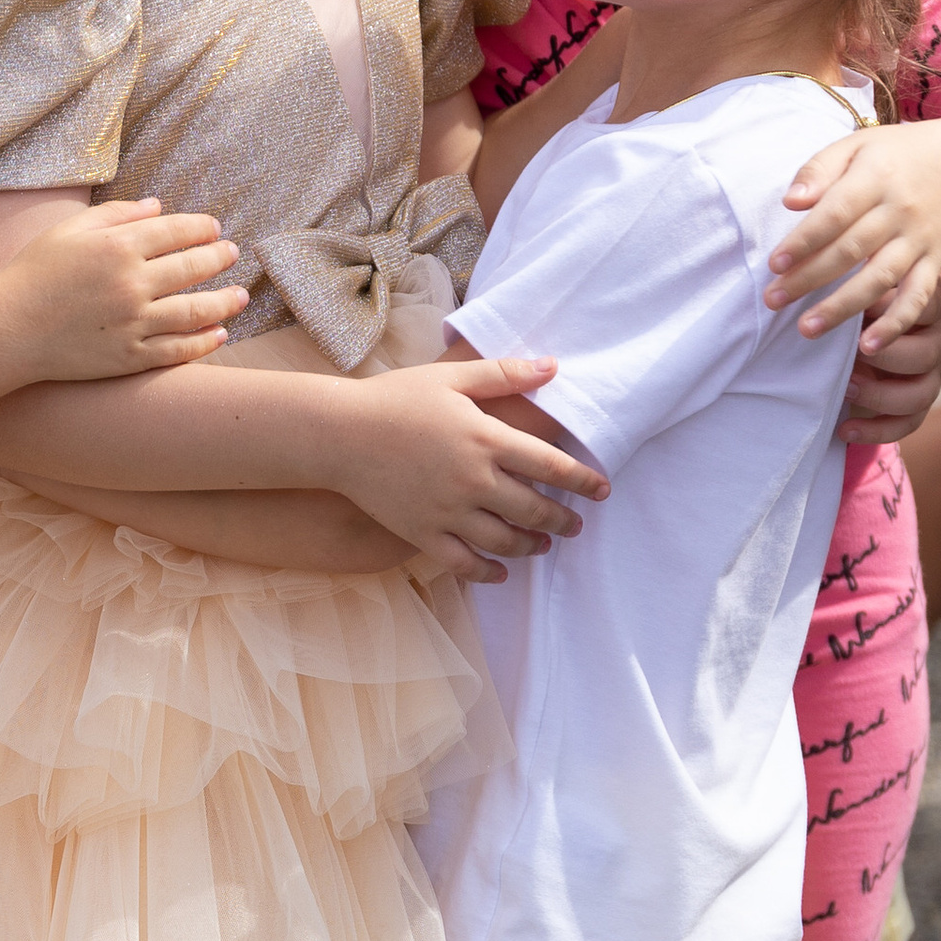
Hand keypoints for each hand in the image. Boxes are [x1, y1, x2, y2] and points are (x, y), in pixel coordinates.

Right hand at [0, 197, 247, 384]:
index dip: (201, 228)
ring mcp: (133, 323)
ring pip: (194, 312)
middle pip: (192, 268)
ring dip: (224, 302)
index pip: (175, 231)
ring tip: (240, 296)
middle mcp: (131, 284)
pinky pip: (177, 350)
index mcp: (117, 247)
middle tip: (232, 254)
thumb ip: (116, 215)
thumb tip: (157, 206)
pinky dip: (203, 342)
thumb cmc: (33, 273)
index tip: (214, 229)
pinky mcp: (129, 357)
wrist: (8, 328)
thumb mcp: (70, 231)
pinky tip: (219, 333)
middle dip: (219, 258)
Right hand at [335, 352, 607, 578]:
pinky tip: (501, 572)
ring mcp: (448, 511)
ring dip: (531, 546)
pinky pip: (464, 563)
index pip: (551, 466)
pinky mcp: (422, 533)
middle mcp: (473, 480)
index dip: (583, 481)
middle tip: (574, 524)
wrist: (338, 434)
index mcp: (486, 439)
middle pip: (534, 510)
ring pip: (504, 541)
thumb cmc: (396, 398)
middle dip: (562, 520)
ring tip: (543, 545)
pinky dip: (488, 572)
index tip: (602, 490)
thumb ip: (505, 375)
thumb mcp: (452, 378)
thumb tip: (554, 367)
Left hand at [771, 122, 940, 344]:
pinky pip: (918, 297)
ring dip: (842, 307)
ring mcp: (920, 239)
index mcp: (876, 177)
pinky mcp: (934, 261)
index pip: (835, 213)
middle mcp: (900, 210)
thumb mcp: (855, 146)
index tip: (774, 264)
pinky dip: (896, 323)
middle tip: (772, 301)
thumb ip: (820, 169)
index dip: (804, 241)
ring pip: (880, 279)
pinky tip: (868, 347)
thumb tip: (791, 201)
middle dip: (809, 279)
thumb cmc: (892, 156)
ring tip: (806, 329)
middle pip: (851, 250)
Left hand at [839, 280, 940, 445]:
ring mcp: (933, 374)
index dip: (889, 313)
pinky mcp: (921, 402)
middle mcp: (937, 340)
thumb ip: (857, 287)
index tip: (858, 312)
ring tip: (845, 388)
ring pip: (921, 393)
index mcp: (927, 304)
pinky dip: (877, 431)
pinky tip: (845, 430)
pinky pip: (909, 423)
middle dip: (885, 356)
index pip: (920, 306)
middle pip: (925, 353)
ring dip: (879, 394)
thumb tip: (817, 281)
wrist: (896, 329)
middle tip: (850, 352)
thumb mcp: (871, 291)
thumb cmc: (872, 305)